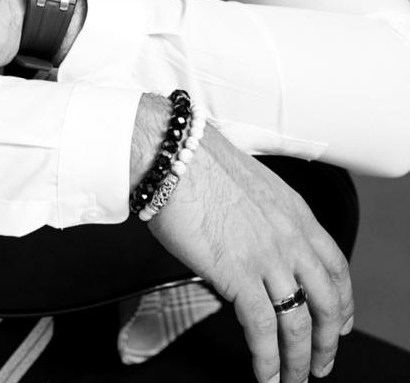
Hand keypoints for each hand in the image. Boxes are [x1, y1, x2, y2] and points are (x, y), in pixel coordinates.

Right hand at [146, 121, 352, 382]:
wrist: (172, 153)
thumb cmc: (195, 161)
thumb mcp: (247, 184)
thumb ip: (261, 215)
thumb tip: (250, 237)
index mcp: (294, 210)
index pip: (334, 264)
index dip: (341, 299)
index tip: (339, 319)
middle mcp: (289, 235)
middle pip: (325, 300)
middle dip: (327, 339)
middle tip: (322, 361)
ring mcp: (268, 257)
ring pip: (298, 322)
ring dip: (299, 359)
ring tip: (292, 379)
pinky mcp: (240, 274)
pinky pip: (264, 329)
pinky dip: (268, 359)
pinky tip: (266, 372)